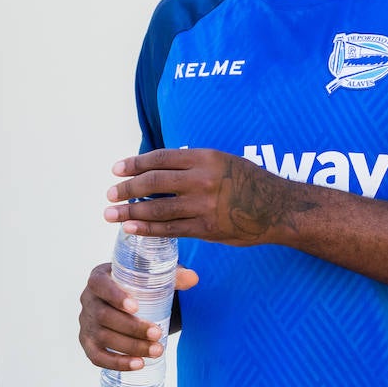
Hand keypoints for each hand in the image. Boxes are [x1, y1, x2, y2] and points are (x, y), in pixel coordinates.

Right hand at [77, 262, 198, 371]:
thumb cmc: (137, 285)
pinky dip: (116, 363)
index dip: (115, 296)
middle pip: (103, 316)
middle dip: (132, 327)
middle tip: (157, 334)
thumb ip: (172, 275)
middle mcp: (88, 299)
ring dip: (130, 347)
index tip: (136, 307)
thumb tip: (193, 278)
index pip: (100, 285)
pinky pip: (97, 356)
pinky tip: (138, 364)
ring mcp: (85, 323)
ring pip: (103, 337)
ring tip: (156, 351)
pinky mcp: (88, 342)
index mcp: (99, 277)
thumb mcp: (151, 276)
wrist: (123, 300)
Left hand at [104, 148, 317, 244]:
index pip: (159, 159)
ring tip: (111, 215)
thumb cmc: (248, 182)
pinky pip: (170, 229)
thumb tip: (159, 169)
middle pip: (153, 182)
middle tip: (110, 194)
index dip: (134, 164)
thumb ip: (193, 164)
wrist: (277, 207)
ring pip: (157, 208)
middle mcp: (201, 179)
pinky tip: (131, 228)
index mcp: (204, 157)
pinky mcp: (206, 228)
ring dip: (130, 211)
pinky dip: (147, 228)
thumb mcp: (222, 161)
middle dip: (126, 188)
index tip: (116, 169)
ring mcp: (203, 204)